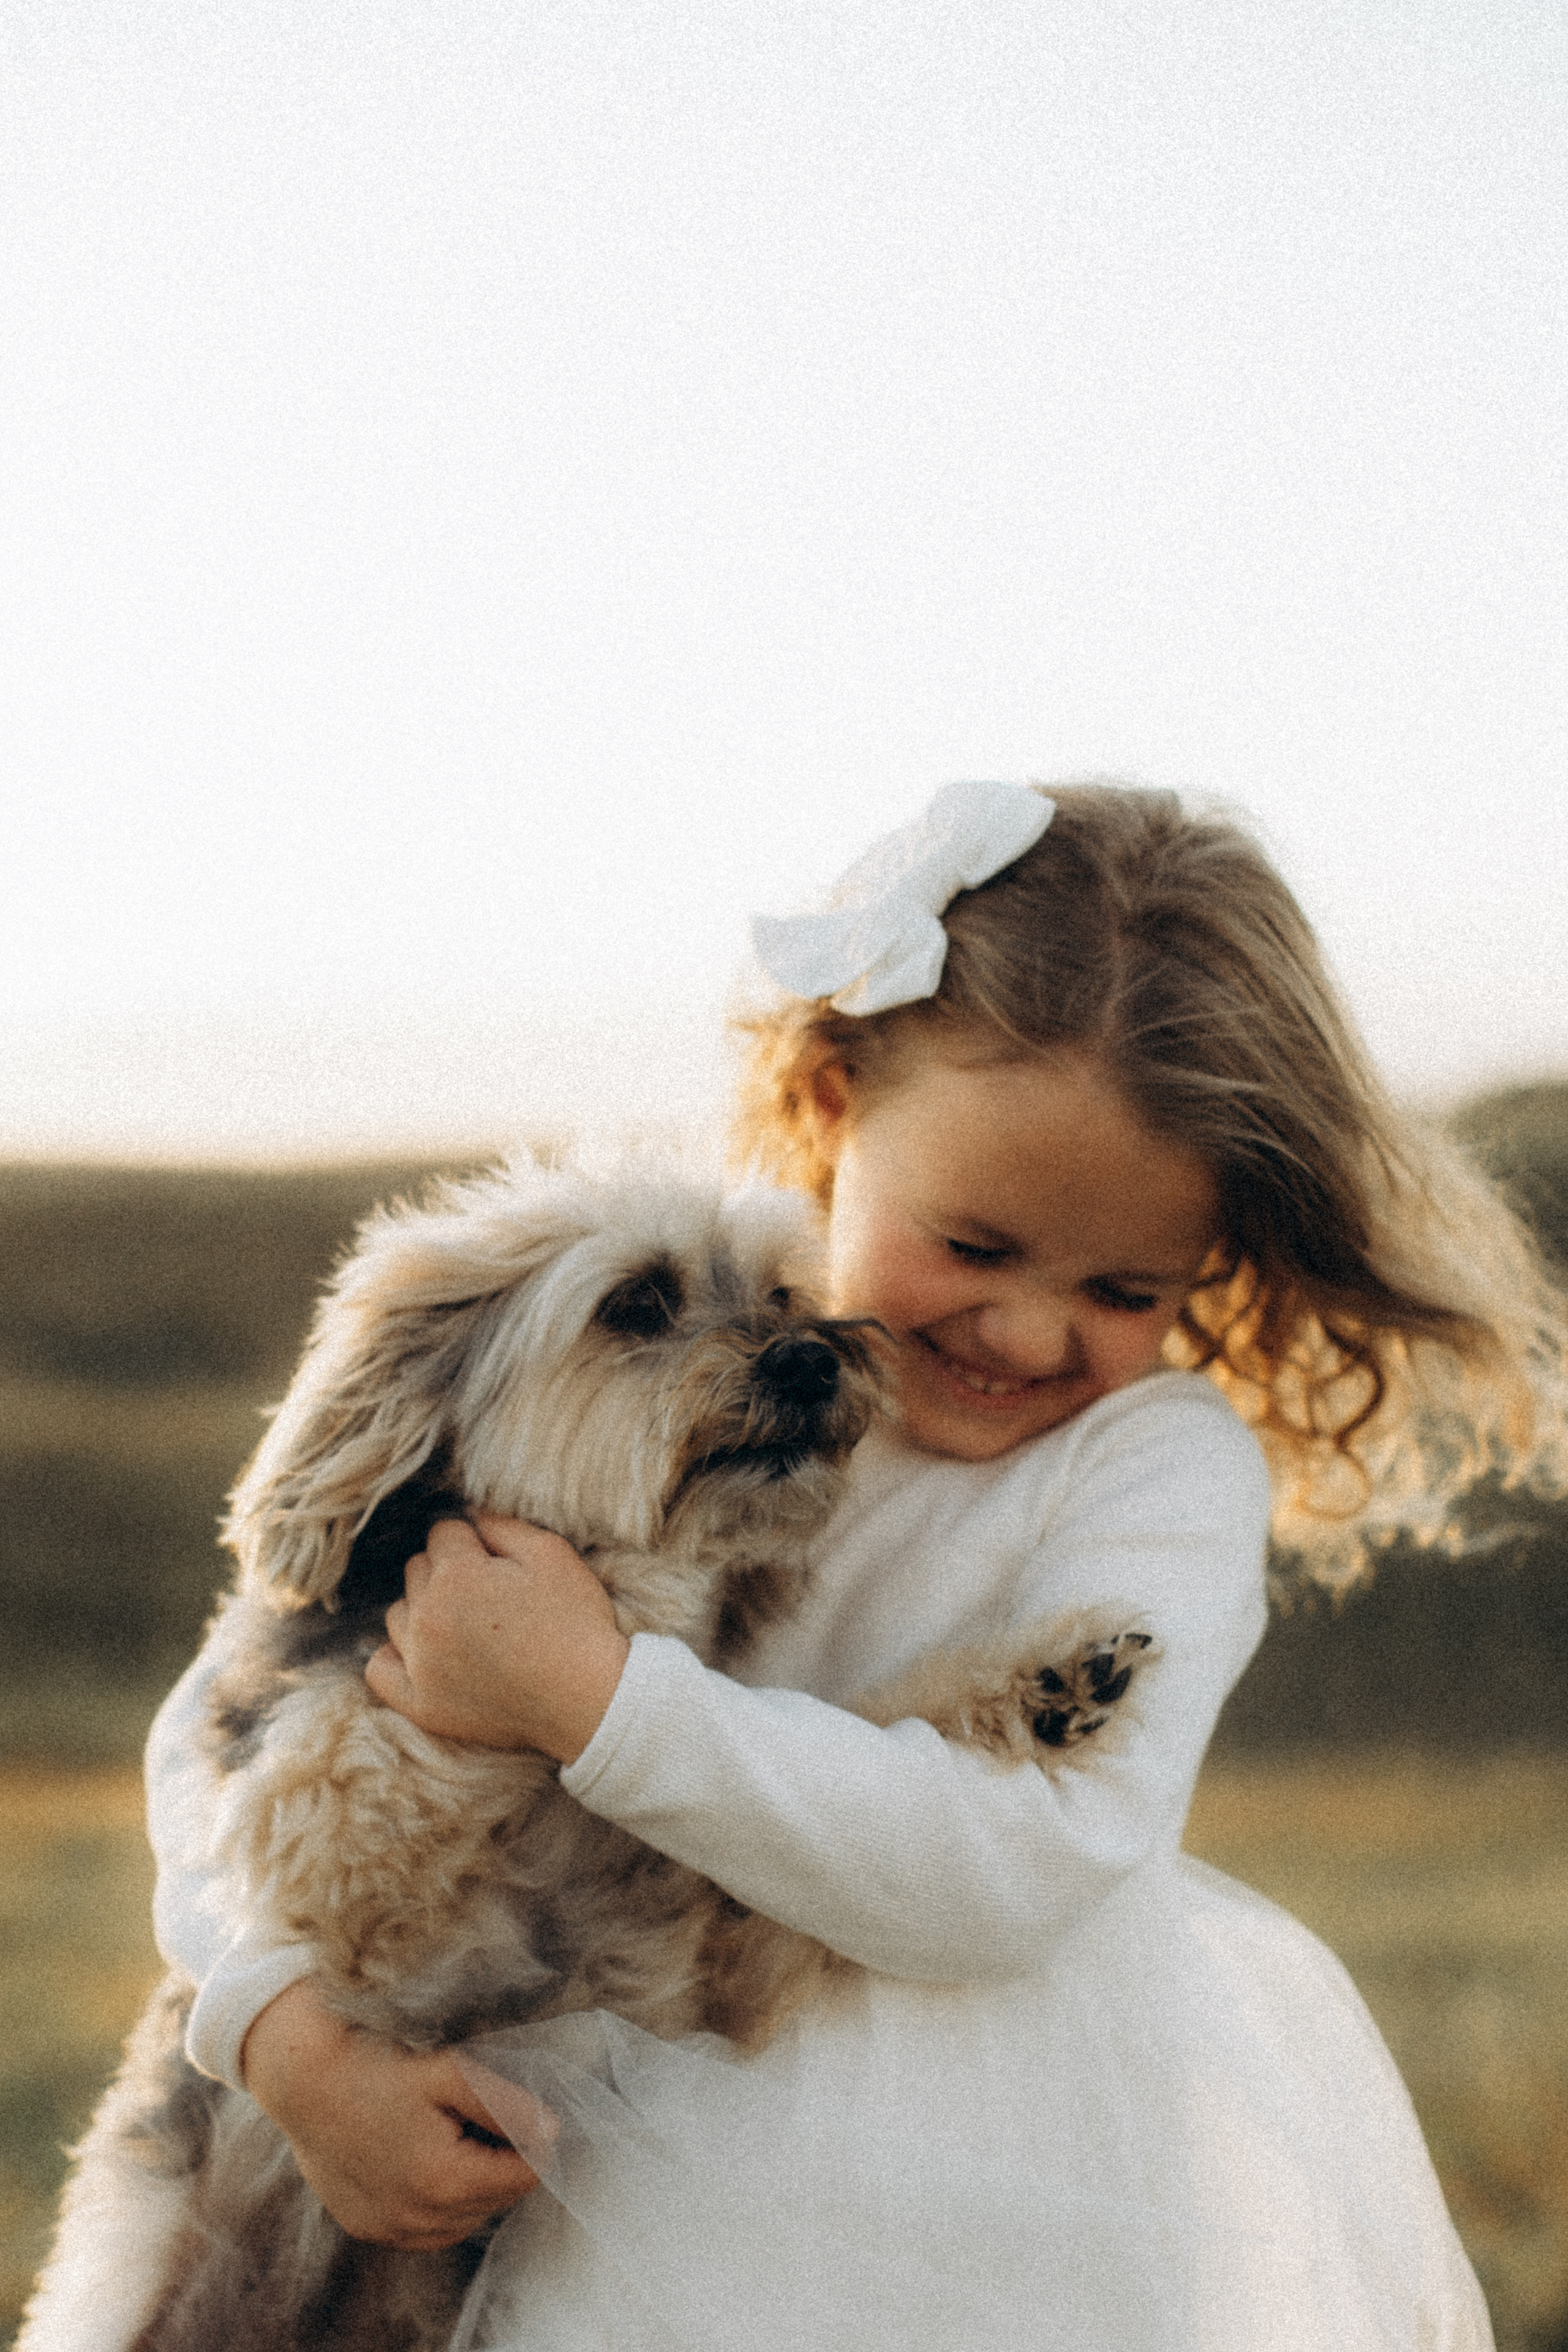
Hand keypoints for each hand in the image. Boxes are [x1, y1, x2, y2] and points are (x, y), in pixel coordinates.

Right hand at [240, 1979, 539, 2246]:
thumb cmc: (377, 2067)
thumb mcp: (449, 2073)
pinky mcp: (369, 2228)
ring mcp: (391, 2229)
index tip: (525, 2113)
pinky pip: (425, 2228)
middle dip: (503, 2163)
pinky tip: (426, 2161)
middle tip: (485, 2118)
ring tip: (455, 2137)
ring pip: (463, 2221)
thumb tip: (553, 2129)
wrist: (304, 2081)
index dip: (533, 2144)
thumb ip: (504, 2104)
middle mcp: (419, 2219)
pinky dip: (438, 2204)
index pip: (523, 2178)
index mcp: (446, 2180)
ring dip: (473, 2187)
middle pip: (496, 2201)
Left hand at [365, 1513, 630, 1763]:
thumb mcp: (550, 1553)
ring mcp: (420, 1665)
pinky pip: (379, 1670)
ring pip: (398, 1615)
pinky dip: (395, 1657)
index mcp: (456, 1575)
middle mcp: (427, 1617)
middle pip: (417, 1569)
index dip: (474, 1541)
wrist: (591, 1699)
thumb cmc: (576, 1622)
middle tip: (490, 1593)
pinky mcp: (422, 1705)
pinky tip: (423, 1653)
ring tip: (466, 1624)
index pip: (443, 1532)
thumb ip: (501, 1525)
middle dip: (448, 1570)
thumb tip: (469, 1515)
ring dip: (424, 1610)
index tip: (499, 1561)